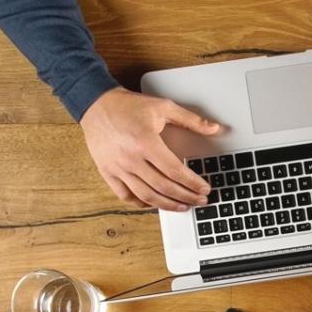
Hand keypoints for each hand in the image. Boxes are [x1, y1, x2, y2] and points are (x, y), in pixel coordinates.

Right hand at [78, 87, 218, 210]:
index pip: (175, 171)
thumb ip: (191, 119)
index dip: (193, 183)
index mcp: (145, 142)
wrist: (96, 104)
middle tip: (200, 201)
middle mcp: (131, 158)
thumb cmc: (128, 106)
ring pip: (146, 196)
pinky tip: (154, 204)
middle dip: (186, 197)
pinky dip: (141, 203)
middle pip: (163, 187)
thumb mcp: (163, 107)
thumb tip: (215, 129)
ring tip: (183, 207)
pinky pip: (125, 196)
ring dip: (167, 205)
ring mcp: (117, 168)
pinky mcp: (107, 172)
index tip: (205, 189)